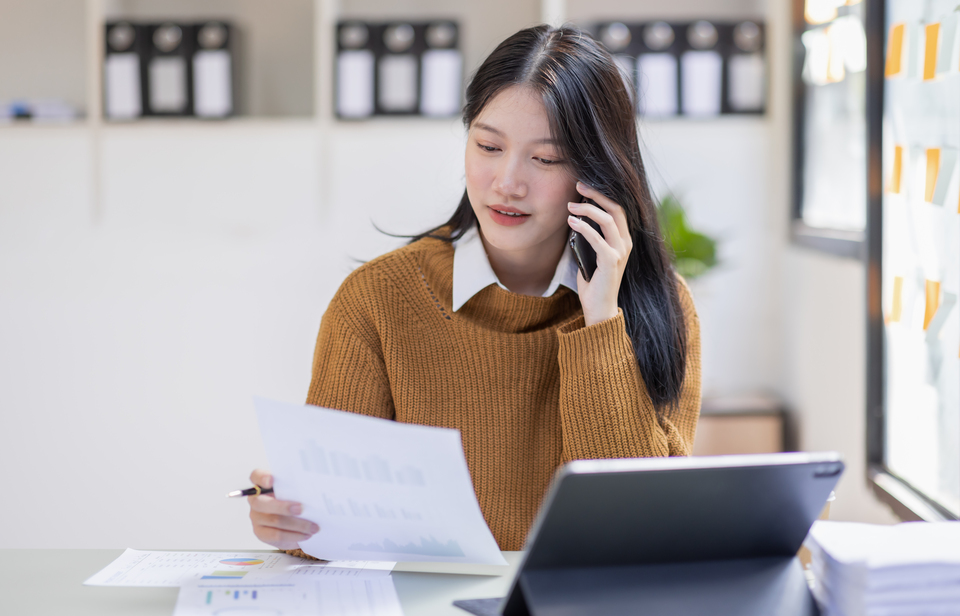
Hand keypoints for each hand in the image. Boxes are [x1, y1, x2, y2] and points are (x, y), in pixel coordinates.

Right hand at [247, 469, 318, 549]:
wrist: (291, 524)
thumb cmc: (294, 501)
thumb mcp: (295, 491)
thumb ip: (298, 488)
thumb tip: (313, 487)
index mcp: (263, 485)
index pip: (256, 476)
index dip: (261, 477)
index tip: (271, 480)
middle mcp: (256, 500)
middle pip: (262, 503)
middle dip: (284, 506)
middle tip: (301, 508)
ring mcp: (256, 517)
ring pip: (274, 520)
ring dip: (297, 524)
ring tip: (313, 527)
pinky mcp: (261, 533)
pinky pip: (277, 535)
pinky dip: (294, 535)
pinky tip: (305, 534)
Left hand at [567, 182, 632, 326]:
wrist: (599, 307)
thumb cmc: (593, 281)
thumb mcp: (591, 253)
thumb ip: (589, 237)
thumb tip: (575, 217)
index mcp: (623, 239)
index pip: (616, 209)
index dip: (601, 194)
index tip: (583, 186)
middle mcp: (625, 243)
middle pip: (614, 209)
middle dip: (596, 194)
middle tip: (578, 185)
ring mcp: (620, 252)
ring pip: (607, 220)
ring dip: (587, 209)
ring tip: (570, 205)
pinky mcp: (611, 261)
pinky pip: (597, 238)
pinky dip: (583, 227)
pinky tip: (571, 221)